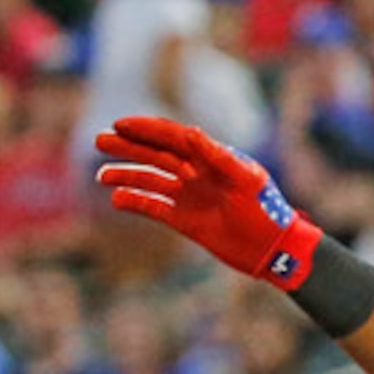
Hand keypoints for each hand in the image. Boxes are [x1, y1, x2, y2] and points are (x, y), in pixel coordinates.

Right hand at [93, 116, 326, 289]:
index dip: (147, 129)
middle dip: (127, 147)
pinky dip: (135, 202)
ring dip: (125, 174)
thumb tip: (190, 132)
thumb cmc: (266, 210)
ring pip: (150, 180)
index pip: (172, 137)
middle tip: (99, 140)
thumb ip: (220, 156)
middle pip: (155, 154)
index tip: (120, 124)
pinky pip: (153, 208)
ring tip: (101, 175)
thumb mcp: (247, 180)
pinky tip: (116, 200)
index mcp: (210, 158)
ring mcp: (189, 196)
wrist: (274, 249)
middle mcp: (196, 173)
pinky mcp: (185, 220)